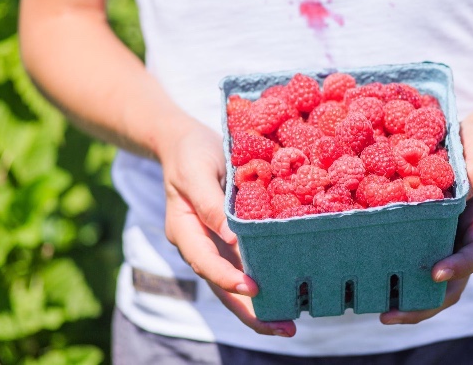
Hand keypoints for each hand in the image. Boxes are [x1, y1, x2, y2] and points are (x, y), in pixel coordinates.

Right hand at [159, 122, 295, 336]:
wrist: (186, 143)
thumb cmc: (191, 153)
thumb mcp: (197, 172)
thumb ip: (211, 204)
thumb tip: (236, 238)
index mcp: (184, 230)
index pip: (204, 261)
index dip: (227, 278)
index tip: (253, 288)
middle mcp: (199, 244)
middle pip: (221, 285)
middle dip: (249, 311)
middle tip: (282, 328)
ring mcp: (214, 245)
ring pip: (234, 283)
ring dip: (259, 305)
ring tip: (288, 325)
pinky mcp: (230, 239)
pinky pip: (245, 265)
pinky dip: (263, 281)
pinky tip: (287, 293)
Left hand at [380, 120, 472, 324]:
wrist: (466, 145)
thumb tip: (471, 184)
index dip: (459, 267)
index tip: (436, 272)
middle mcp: (461, 240)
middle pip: (451, 285)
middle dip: (425, 304)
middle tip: (392, 315)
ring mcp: (442, 242)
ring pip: (430, 284)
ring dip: (407, 302)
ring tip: (378, 311)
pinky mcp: (420, 236)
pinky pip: (410, 262)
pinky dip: (394, 276)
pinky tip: (369, 281)